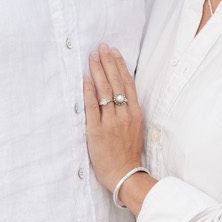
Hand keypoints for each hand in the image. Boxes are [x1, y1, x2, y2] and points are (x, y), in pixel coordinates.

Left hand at [83, 44, 145, 195]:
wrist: (125, 174)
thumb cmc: (129, 153)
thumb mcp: (135, 129)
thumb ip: (128, 111)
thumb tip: (120, 95)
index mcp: (135, 113)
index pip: (127, 83)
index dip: (120, 65)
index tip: (114, 52)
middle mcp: (124, 114)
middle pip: (116, 82)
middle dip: (108, 62)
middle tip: (101, 47)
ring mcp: (111, 121)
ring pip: (104, 90)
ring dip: (98, 71)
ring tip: (92, 56)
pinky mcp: (97, 130)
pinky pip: (92, 107)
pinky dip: (89, 91)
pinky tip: (86, 78)